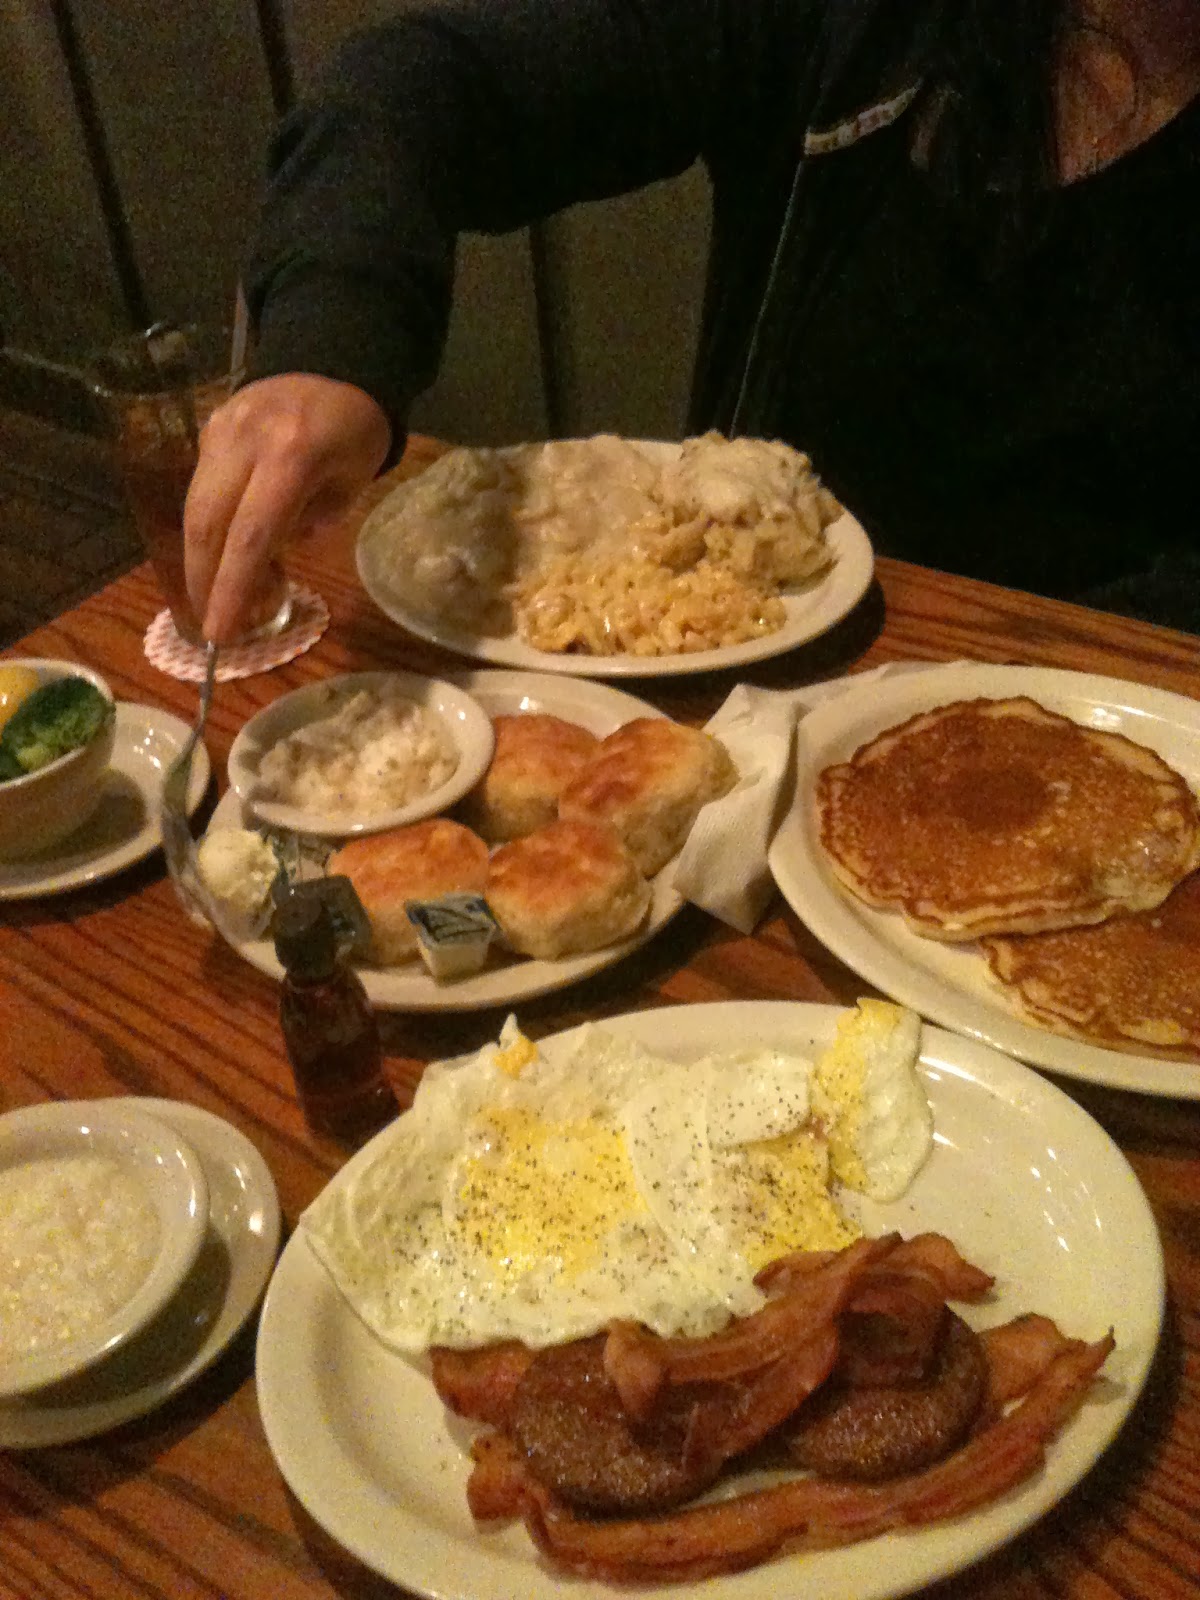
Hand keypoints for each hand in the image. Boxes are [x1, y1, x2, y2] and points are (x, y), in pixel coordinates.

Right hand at [184, 373, 390, 641]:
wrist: (335, 361)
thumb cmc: (355, 432)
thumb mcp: (352, 482)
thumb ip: (312, 522)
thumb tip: (268, 559)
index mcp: (292, 456)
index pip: (251, 535)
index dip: (232, 588)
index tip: (222, 633)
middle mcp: (246, 442)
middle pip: (208, 523)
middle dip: (204, 581)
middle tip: (211, 626)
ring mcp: (220, 431)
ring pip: (194, 507)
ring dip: (198, 560)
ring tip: (211, 600)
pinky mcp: (208, 429)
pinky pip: (200, 487)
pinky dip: (205, 529)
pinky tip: (216, 558)